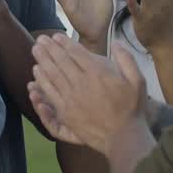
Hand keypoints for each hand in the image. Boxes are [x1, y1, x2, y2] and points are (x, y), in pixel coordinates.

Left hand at [27, 34, 145, 151]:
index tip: (56, 36)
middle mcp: (82, 84)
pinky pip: (49, 92)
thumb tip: (116, 42)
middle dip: (49, 48)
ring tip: (35, 50)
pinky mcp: (65, 112)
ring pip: (52, 75)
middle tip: (40, 39)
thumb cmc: (131, 108)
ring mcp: (71, 98)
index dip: (65, 43)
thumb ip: (126, 60)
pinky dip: (41, 80)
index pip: (76, 53)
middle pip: (61, 61)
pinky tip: (36, 72)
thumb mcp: (138, 81)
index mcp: (98, 74)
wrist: (123, 137)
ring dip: (42, 61)